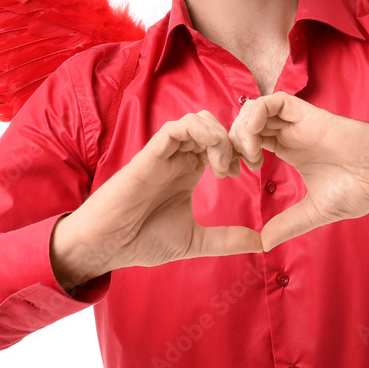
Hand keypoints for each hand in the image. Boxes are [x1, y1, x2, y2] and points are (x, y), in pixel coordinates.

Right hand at [50, 111, 261, 289]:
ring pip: (197, 120)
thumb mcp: (195, 240)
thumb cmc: (143, 241)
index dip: (241, 149)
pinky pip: (176, 128)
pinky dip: (199, 132)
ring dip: (219, 136)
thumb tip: (261, 242)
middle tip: (246, 163)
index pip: (221, 143)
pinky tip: (211, 156)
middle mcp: (179, 158)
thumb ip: (227, 239)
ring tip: (223, 166)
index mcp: (189, 171)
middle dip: (236, 139)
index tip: (253, 169)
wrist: (107, 247)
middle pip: (214, 126)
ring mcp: (165, 154)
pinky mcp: (151, 154)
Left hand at [229, 92, 368, 250]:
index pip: (250, 138)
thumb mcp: (316, 212)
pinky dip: (255, 117)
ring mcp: (299, 121)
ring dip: (239, 130)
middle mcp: (291, 132)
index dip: (234, 151)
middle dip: (229, 140)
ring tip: (246, 159)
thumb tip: (263, 244)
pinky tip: (256, 145)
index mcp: (291, 149)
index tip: (231, 175)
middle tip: (230, 168)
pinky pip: (272, 101)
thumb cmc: (362, 190)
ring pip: (254, 109)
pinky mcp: (309, 113)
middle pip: (246, 121)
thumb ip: (289, 224)